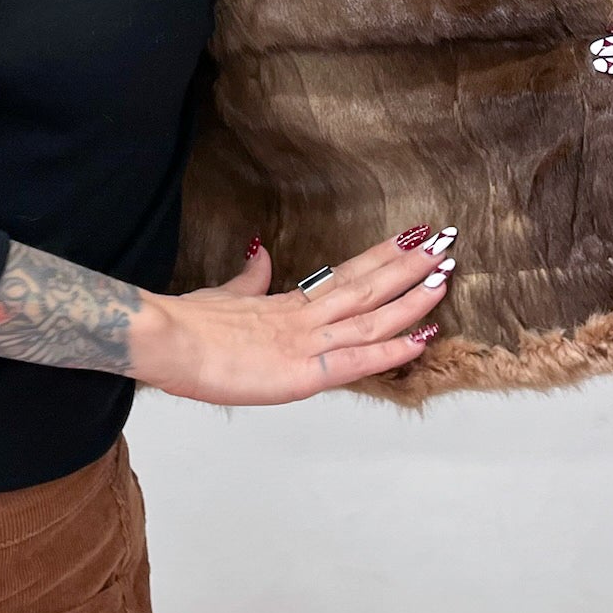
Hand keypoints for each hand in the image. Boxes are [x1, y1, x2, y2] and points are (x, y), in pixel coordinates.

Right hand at [132, 225, 455, 403]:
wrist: (166, 340)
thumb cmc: (188, 325)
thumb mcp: (224, 295)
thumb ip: (250, 280)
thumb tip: (261, 254)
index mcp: (288, 303)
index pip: (347, 274)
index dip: (382, 257)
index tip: (412, 238)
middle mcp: (305, 318)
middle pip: (368, 286)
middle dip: (409, 266)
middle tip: (446, 242)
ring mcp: (306, 343)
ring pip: (371, 316)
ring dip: (411, 297)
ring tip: (444, 275)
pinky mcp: (302, 374)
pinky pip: (356, 361)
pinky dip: (392, 349)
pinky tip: (423, 337)